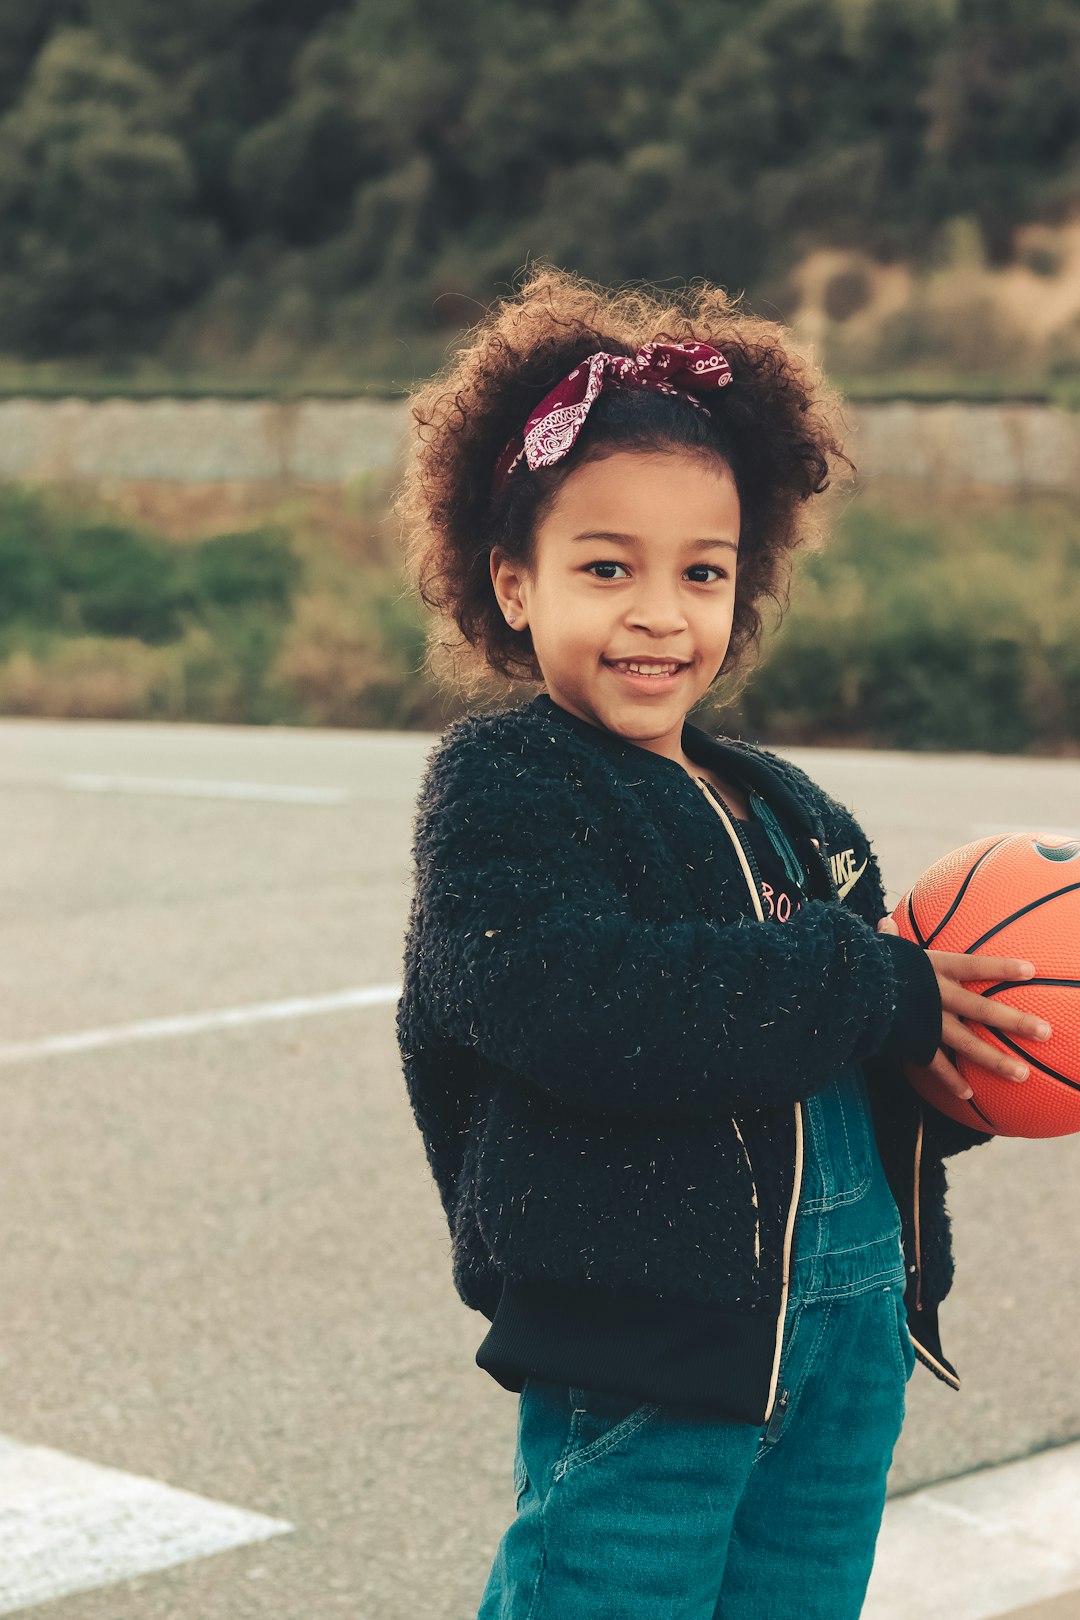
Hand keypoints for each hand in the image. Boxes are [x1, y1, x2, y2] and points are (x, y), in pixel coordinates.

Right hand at [876, 915, 1050, 1101]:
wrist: (848, 992)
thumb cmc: (865, 965)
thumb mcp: (880, 947)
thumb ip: (888, 937)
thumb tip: (883, 922)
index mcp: (934, 967)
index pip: (975, 965)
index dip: (1003, 968)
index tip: (1032, 971)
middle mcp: (938, 995)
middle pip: (983, 1008)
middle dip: (1016, 1021)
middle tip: (1045, 1031)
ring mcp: (928, 1022)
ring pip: (968, 1043)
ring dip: (996, 1060)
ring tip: (1022, 1074)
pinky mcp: (913, 1043)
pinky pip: (935, 1065)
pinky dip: (951, 1080)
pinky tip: (968, 1095)